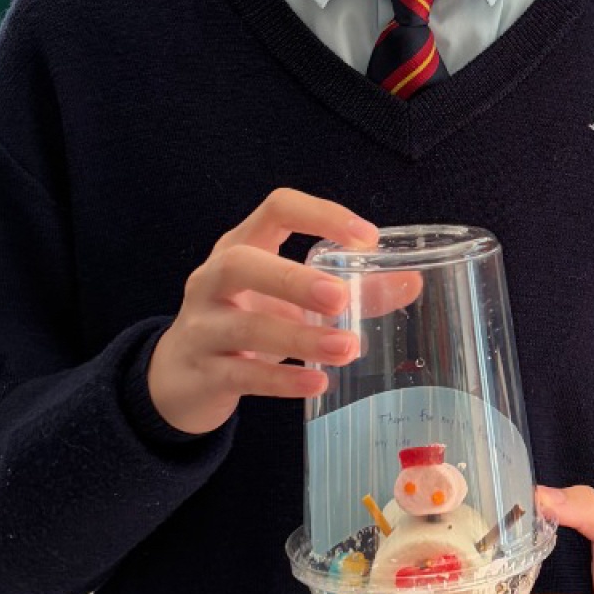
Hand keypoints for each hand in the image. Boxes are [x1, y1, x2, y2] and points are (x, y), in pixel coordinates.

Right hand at [146, 189, 415, 436]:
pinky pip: (241, 374)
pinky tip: (317, 384)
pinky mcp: (202, 371)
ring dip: (299, 338)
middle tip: (340, 298)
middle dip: (292, 279)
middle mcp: (213, 279)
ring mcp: (202, 326)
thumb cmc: (245, 322)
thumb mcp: (289, 300)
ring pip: (244, 326)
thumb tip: (412, 284)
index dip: (321, 215)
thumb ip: (351, 292)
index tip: (367, 238)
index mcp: (241, 245)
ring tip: (346, 348)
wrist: (180, 377)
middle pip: (240, 263)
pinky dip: (281, 380)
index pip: (277, 209)